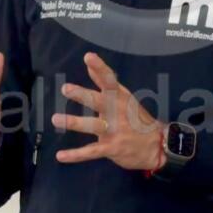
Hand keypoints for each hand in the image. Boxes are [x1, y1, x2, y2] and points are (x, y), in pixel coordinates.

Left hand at [52, 51, 165, 171]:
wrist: (157, 145)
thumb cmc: (137, 118)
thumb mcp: (124, 97)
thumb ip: (106, 82)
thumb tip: (90, 65)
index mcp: (120, 97)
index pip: (109, 80)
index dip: (100, 68)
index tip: (88, 57)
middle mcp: (116, 111)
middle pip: (98, 101)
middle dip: (82, 95)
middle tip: (66, 88)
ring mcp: (114, 130)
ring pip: (92, 125)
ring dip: (74, 122)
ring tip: (55, 118)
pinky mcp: (111, 148)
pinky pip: (91, 152)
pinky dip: (75, 155)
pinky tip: (60, 155)